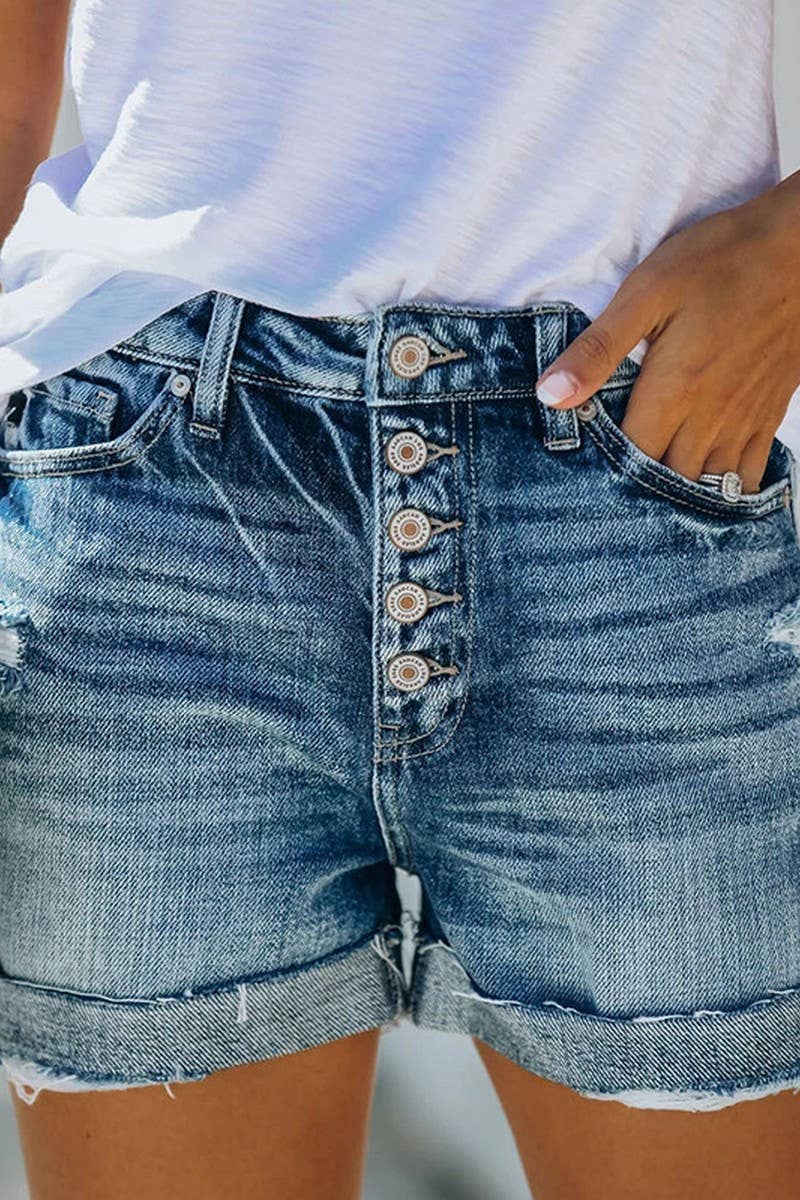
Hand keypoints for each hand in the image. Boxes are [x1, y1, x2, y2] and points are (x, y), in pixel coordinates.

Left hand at [534, 171, 799, 493]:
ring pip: (708, 484)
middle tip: (609, 489)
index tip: (580, 471)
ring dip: (680, 495)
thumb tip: (550, 395)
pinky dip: (726, 489)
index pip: (630, 460)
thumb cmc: (721, 260)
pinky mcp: (769, 411)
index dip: (603, 473)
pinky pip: (749, 472)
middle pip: (668, 482)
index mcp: (673, 393)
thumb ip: (598, 349)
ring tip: (651, 498)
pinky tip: (706, 487)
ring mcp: (744, 419)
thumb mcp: (646, 292)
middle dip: (639, 490)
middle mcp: (710, 417)